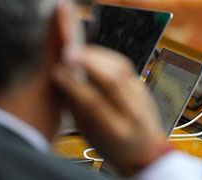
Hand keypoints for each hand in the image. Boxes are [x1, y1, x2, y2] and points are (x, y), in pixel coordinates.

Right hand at [52, 45, 168, 175]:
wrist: (146, 151)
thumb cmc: (114, 147)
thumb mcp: (90, 135)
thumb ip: (78, 109)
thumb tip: (62, 82)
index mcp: (117, 132)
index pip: (94, 102)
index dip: (73, 84)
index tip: (56, 71)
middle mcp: (133, 112)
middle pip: (112, 79)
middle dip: (87, 62)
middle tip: (67, 51)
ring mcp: (142, 96)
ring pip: (121, 67)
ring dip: (96, 54)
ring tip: (77, 49)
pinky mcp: (143, 85)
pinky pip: (125, 65)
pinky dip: (106, 56)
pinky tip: (92, 54)